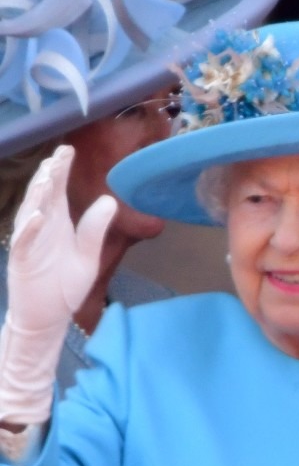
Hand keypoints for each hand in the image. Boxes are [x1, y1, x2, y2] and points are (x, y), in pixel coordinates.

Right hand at [0, 147, 113, 431]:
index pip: (58, 192)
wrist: (48, 316)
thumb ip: (95, 230)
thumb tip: (109, 200)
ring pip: (30, 213)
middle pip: (43, 197)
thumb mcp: (88, 256)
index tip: (68, 149)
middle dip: (49, 175)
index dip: (61, 171)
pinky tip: (37, 216)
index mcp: (58, 224)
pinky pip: (23, 242)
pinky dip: (28, 229)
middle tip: (58, 154)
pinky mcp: (21, 261)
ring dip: (37, 195)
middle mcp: (42, 229)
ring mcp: (29, 244)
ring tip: (46, 175)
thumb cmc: (65, 285)